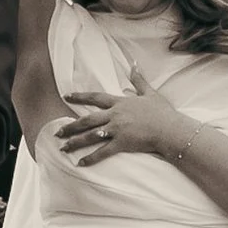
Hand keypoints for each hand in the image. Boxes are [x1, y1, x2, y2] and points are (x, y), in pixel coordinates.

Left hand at [54, 55, 187, 169]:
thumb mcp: (150, 93)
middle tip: (57, 132)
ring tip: (62, 148)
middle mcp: (114, 116)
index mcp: (120, 103)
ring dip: (75, 142)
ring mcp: (117, 130)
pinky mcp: (121, 143)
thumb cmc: (162, 112)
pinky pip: (102, 152)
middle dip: (71, 126)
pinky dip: (90, 158)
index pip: (95, 98)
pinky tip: (80, 163)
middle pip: (87, 119)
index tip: (67, 96)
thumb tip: (134, 64)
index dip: (80, 96)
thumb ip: (139, 80)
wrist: (170, 129)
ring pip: (90, 136)